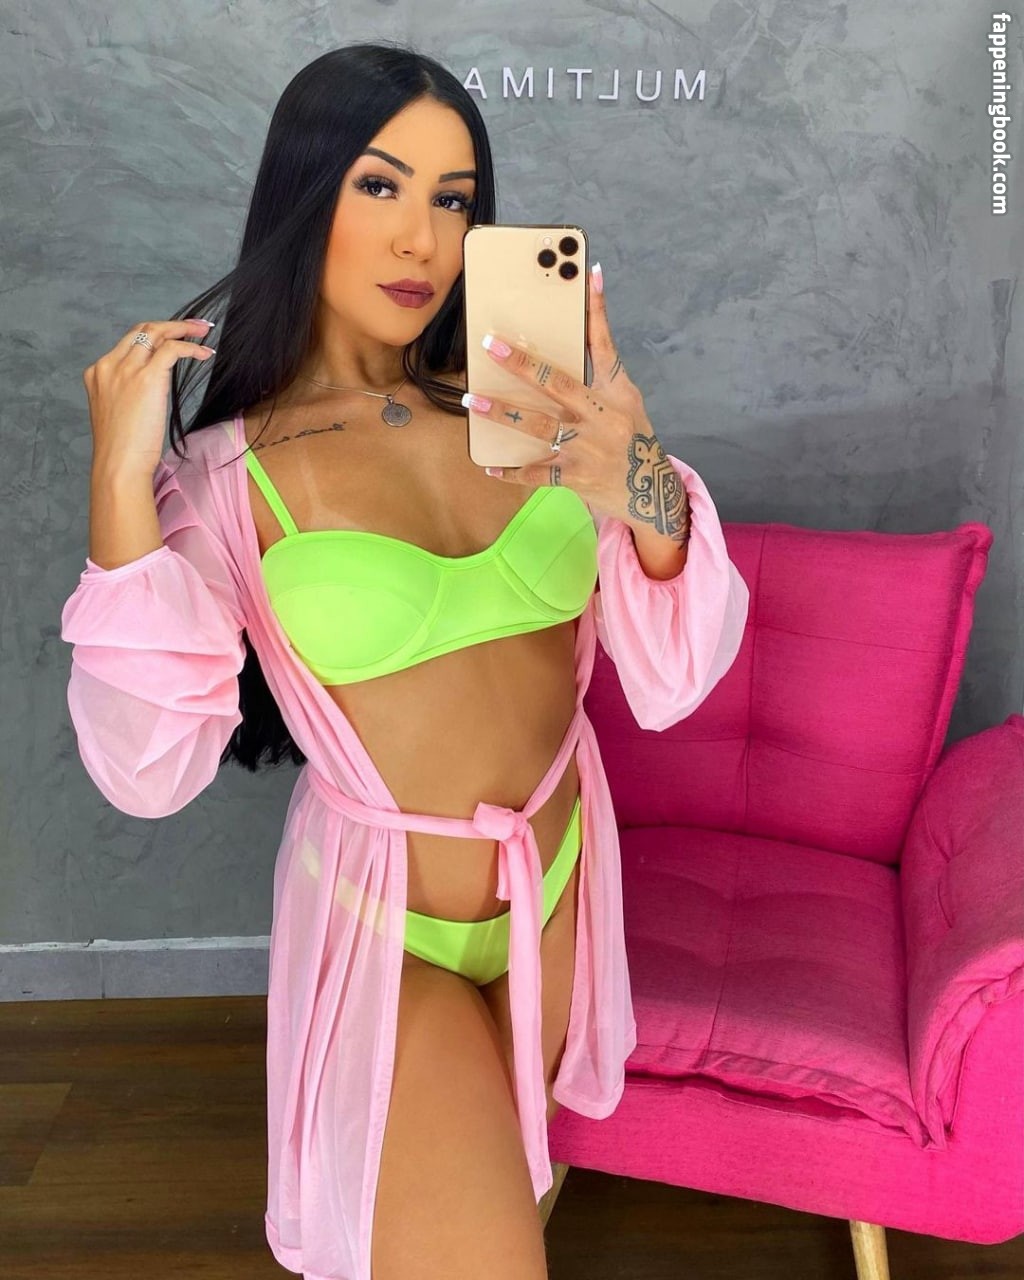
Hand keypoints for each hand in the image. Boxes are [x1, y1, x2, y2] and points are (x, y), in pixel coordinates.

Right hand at [83, 317, 215, 476]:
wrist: (118, 465)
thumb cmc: (122, 449)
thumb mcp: (118, 412)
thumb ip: (129, 393)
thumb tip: (154, 387)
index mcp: (98, 373)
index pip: (129, 342)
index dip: (154, 336)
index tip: (175, 336)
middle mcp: (109, 366)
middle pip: (142, 330)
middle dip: (171, 324)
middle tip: (196, 326)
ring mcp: (125, 370)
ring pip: (156, 332)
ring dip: (184, 329)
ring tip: (204, 332)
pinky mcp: (146, 379)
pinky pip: (172, 349)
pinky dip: (191, 347)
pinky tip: (205, 354)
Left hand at [466, 264, 689, 541]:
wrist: (651, 493)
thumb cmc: (629, 439)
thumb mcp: (625, 402)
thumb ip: (600, 372)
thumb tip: (580, 331)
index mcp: (616, 393)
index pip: (606, 345)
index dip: (598, 311)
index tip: (588, 275)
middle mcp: (602, 417)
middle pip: (558, 384)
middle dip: (522, 364)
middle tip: (490, 345)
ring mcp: (587, 448)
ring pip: (538, 426)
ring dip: (502, 413)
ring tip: (473, 402)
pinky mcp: (576, 476)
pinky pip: (537, 472)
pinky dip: (512, 472)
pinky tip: (490, 467)